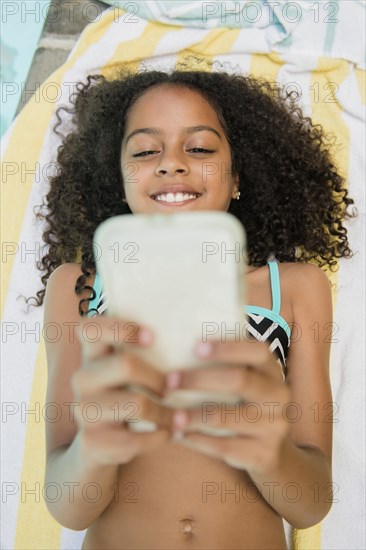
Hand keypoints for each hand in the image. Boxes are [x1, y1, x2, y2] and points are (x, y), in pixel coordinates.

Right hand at [72, 315, 173, 466]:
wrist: (99, 447)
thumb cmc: (126, 397)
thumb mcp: (126, 372)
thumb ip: (142, 351)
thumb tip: (188, 333)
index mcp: (92, 355)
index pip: (90, 328)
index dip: (119, 327)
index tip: (151, 337)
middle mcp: (83, 378)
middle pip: (126, 364)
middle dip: (158, 378)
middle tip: (173, 388)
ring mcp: (84, 410)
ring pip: (137, 403)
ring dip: (165, 412)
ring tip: (179, 417)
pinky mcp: (91, 441)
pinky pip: (135, 439)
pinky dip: (159, 437)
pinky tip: (167, 434)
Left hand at [164, 339, 290, 475]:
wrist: (270, 449)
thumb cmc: (243, 402)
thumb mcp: (245, 379)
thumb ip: (224, 363)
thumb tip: (176, 345)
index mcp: (271, 370)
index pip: (257, 351)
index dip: (228, 347)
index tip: (196, 347)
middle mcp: (279, 395)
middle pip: (238, 380)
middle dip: (198, 379)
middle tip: (169, 382)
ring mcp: (275, 426)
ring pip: (225, 418)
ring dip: (192, 416)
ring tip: (170, 416)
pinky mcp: (264, 454)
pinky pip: (224, 446)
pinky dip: (198, 440)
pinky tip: (180, 435)